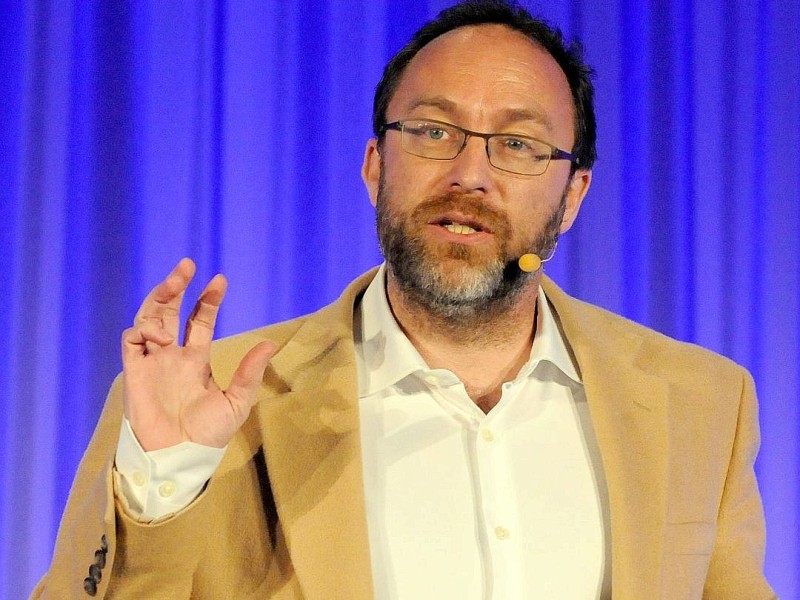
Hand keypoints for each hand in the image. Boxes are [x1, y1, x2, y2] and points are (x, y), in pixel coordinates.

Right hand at [121, 258, 275, 450]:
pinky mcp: (134, 372)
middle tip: (187, 264)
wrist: (179, 456)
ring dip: (160, 297)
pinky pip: (131, 341)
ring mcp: (152, 362)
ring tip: (174, 283)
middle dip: (177, 286)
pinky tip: (161, 335)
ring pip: (149, 317)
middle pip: (171, 311)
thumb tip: (271, 343)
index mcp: (196, 360)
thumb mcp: (236, 401)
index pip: (199, 321)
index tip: (220, 280)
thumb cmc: (208, 435)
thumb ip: (249, 372)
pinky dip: (143, 329)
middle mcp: (172, 356)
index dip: (207, 300)